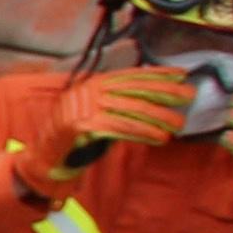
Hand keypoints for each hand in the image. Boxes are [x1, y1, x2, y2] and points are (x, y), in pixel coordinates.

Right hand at [32, 66, 199, 194]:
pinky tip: (159, 137)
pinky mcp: (82, 125)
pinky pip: (120, 127)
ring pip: (130, 109)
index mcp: (93, 84)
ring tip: (178, 124)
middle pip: (134, 89)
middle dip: (165, 92)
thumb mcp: (98, 114)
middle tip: (189, 96)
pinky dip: (142, 132)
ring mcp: (83, 106)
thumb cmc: (75, 139)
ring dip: (158, 117)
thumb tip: (153, 99)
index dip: (157, 74)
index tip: (181, 75)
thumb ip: (119, 104)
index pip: (131, 75)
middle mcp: (88, 91)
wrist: (43, 158)